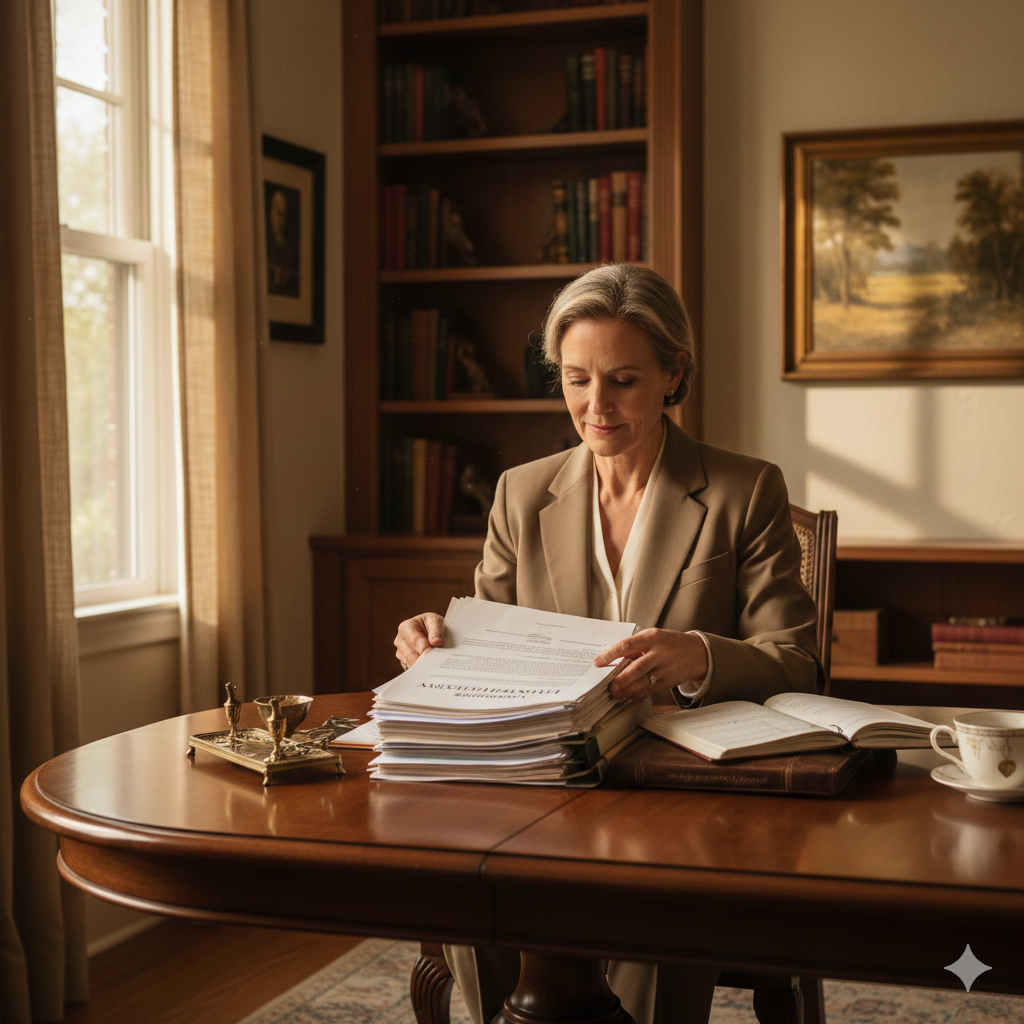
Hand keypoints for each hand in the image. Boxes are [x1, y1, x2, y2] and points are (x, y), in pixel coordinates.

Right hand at [394, 612, 445, 668]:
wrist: (429, 630)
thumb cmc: (431, 624)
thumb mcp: (436, 621)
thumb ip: (437, 631)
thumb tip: (437, 642)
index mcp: (406, 627)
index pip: (416, 642)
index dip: (427, 650)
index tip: (436, 656)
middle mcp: (400, 640)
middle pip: (412, 655)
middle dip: (426, 659)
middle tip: (437, 663)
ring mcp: (400, 652)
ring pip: (411, 663)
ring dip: (424, 665)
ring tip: (435, 664)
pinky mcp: (404, 661)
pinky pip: (411, 668)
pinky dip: (421, 669)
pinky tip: (429, 667)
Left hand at [594, 628, 708, 700]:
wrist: (698, 653)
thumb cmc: (671, 643)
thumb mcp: (654, 636)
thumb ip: (635, 646)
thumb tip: (614, 658)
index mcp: (651, 637)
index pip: (627, 645)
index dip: (611, 654)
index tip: (597, 662)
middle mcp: (658, 653)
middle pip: (637, 667)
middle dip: (621, 678)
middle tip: (608, 686)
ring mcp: (665, 668)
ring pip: (643, 681)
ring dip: (627, 689)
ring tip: (615, 693)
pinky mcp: (668, 682)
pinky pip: (650, 689)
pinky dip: (637, 693)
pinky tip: (627, 694)